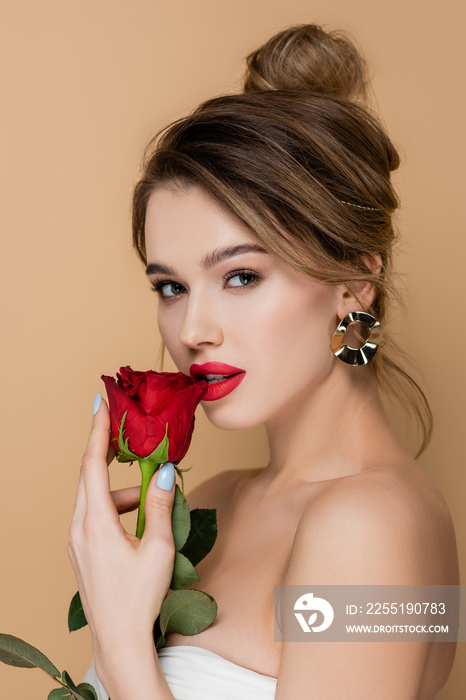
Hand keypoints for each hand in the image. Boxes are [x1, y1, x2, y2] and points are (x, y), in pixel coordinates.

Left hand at [68, 395, 175, 656]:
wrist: (119, 640)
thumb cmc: (139, 597)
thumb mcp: (158, 548)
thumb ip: (160, 505)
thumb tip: (164, 472)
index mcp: (95, 523)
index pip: (92, 465)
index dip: (97, 432)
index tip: (100, 404)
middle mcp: (79, 528)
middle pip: (91, 478)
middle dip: (107, 453)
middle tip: (124, 433)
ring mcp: (77, 542)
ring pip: (97, 499)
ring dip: (123, 492)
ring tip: (152, 503)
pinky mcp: (82, 552)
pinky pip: (96, 516)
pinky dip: (117, 509)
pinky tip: (140, 523)